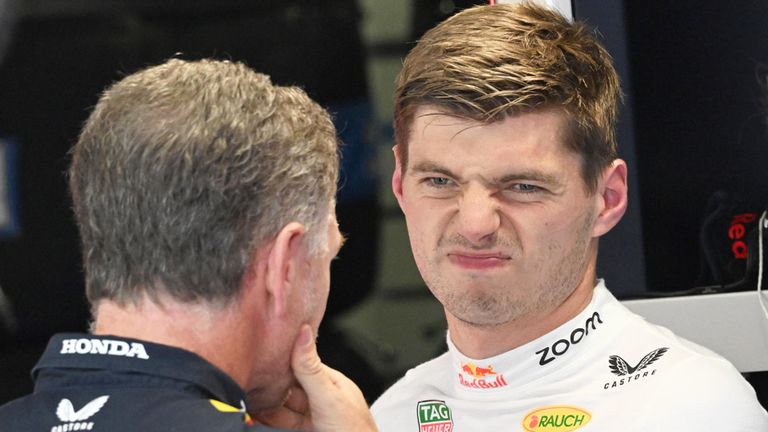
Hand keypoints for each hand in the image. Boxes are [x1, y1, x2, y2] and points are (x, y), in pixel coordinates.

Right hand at [257, 325, 376, 431]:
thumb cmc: (354, 429)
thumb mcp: (328, 396)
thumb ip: (310, 368)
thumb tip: (302, 332)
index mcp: (329, 381)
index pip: (300, 364)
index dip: (280, 361)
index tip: (259, 356)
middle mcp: (319, 397)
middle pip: (287, 387)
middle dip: (269, 384)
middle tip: (247, 380)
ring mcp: (312, 416)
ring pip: (281, 406)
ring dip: (265, 403)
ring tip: (246, 398)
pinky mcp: (303, 431)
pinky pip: (280, 422)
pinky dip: (267, 418)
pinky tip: (256, 415)